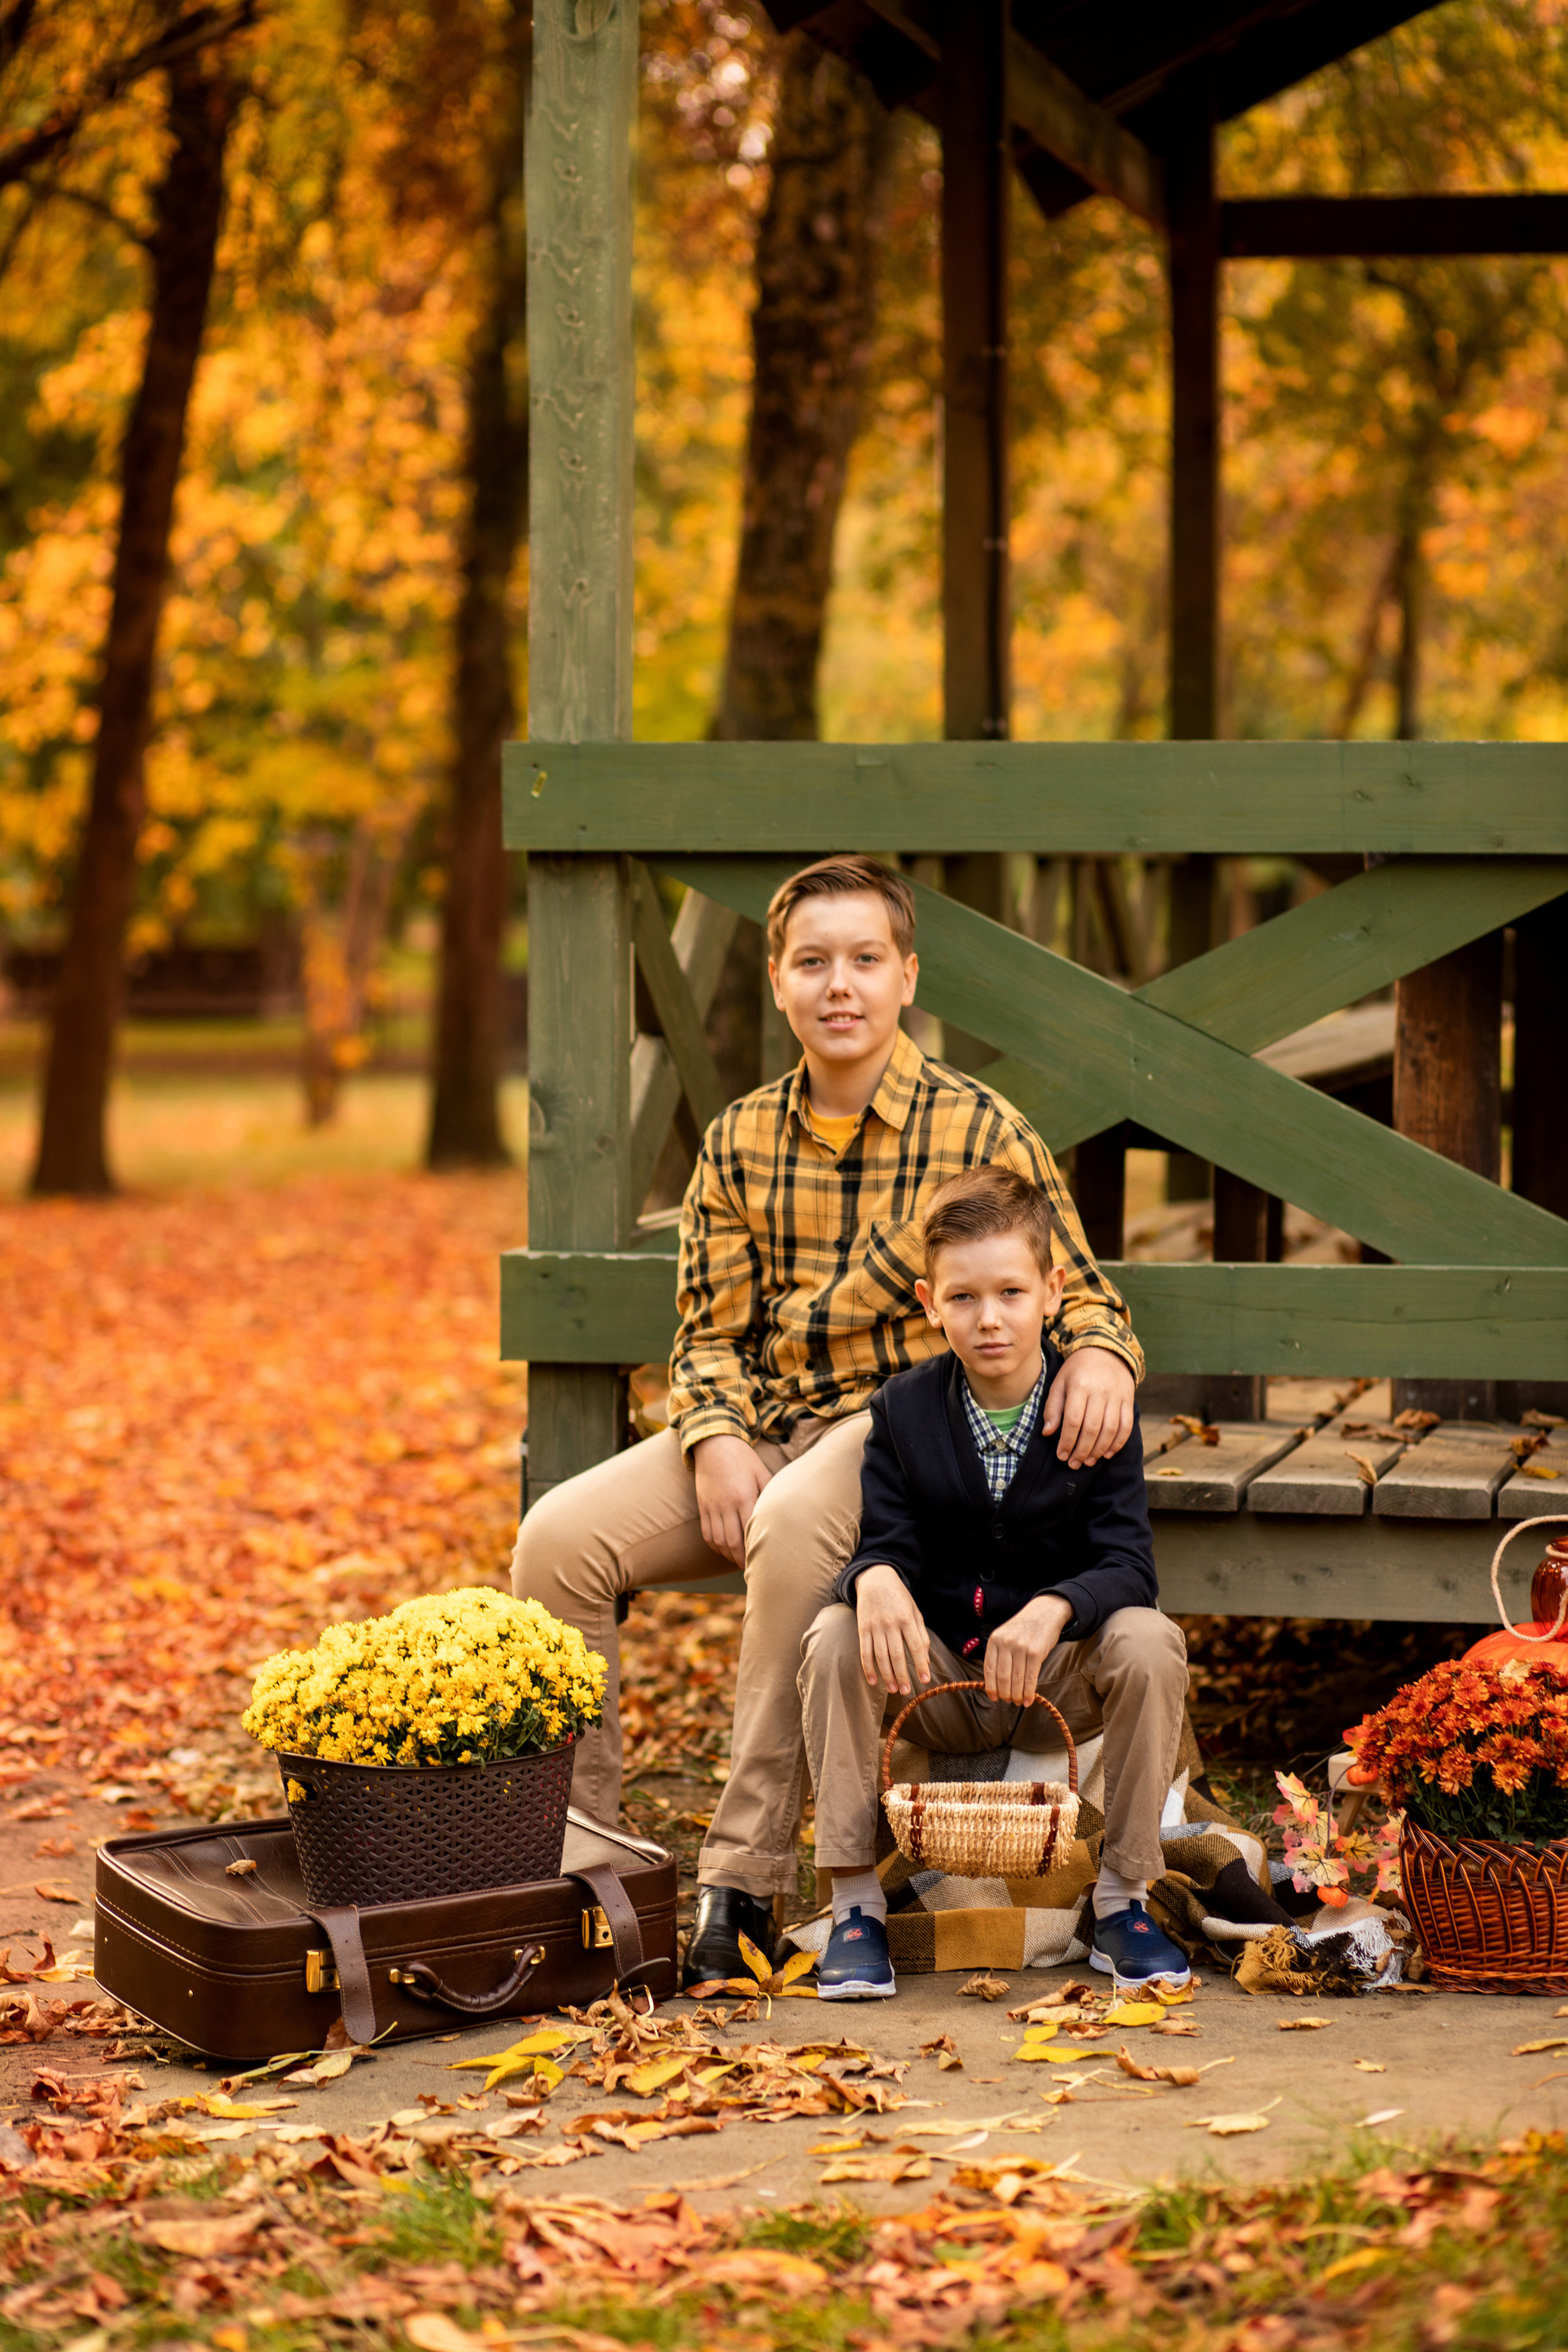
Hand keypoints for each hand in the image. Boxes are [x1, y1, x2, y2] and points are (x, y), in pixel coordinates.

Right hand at [691, 1435, 772, 1567]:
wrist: (714, 1443)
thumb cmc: (743, 1459)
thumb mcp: (762, 1473)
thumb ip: (770, 1494)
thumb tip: (782, 1515)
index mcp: (744, 1496)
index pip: (751, 1531)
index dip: (757, 1550)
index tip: (766, 1560)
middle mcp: (726, 1504)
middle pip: (733, 1542)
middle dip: (743, 1560)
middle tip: (752, 1569)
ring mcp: (711, 1506)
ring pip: (718, 1541)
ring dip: (729, 1556)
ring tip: (740, 1562)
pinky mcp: (702, 1506)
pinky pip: (707, 1533)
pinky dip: (716, 1546)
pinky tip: (725, 1550)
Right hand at [855, 1564, 931, 1695]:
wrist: (875, 1579)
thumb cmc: (899, 1597)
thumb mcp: (915, 1611)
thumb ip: (921, 1634)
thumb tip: (927, 1659)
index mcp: (907, 1619)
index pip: (916, 1646)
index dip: (921, 1664)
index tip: (925, 1680)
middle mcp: (891, 1623)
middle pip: (897, 1654)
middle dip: (902, 1675)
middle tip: (906, 1691)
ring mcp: (875, 1626)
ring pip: (881, 1656)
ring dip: (887, 1675)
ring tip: (893, 1689)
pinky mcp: (863, 1628)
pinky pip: (865, 1651)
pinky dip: (868, 1667)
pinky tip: (873, 1681)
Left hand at [983, 1592, 1072, 1706]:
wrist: (1045, 1612)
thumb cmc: (1024, 1628)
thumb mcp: (1006, 1635)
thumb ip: (1000, 1655)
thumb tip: (995, 1684)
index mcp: (995, 1639)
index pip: (988, 1669)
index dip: (990, 1687)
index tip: (993, 1697)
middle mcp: (1006, 1643)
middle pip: (1002, 1677)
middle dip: (1004, 1694)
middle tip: (1008, 1701)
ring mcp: (1021, 1647)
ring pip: (1016, 1680)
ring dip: (1017, 1696)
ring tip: (1019, 1702)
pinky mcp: (1036, 1652)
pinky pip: (1030, 1678)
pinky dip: (1029, 1693)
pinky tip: (1029, 1700)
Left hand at [1041, 1346, 1134, 1467]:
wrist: (1105, 1351)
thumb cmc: (1077, 1370)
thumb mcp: (1059, 1383)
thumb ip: (1053, 1408)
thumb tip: (1048, 1433)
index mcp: (1080, 1386)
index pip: (1073, 1420)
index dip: (1067, 1442)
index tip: (1061, 1456)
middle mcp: (1100, 1391)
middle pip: (1092, 1428)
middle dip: (1082, 1450)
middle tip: (1073, 1464)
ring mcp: (1117, 1396)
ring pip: (1110, 1430)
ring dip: (1099, 1450)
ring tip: (1088, 1461)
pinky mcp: (1129, 1400)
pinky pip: (1127, 1426)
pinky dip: (1118, 1443)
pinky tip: (1107, 1453)